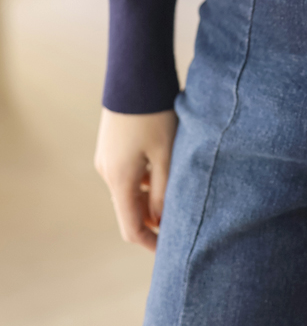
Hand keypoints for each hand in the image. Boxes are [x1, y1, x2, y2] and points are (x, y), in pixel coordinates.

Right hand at [94, 107, 178, 251]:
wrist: (134, 76)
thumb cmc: (155, 114)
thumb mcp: (166, 154)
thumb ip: (164, 191)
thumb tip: (160, 221)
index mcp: (120, 180)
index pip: (131, 228)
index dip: (151, 243)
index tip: (171, 250)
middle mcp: (107, 173)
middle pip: (130, 210)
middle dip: (153, 220)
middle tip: (182, 221)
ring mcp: (106, 158)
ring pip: (130, 190)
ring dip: (151, 197)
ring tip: (178, 189)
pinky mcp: (111, 146)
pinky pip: (128, 173)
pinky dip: (145, 179)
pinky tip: (165, 165)